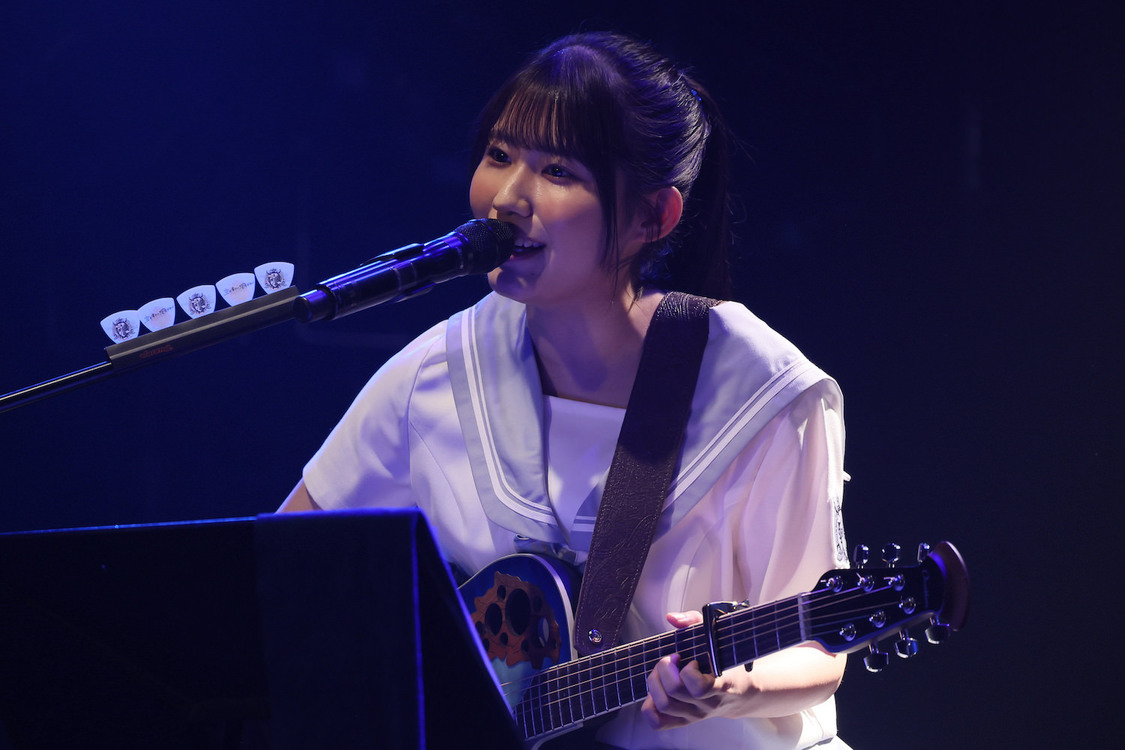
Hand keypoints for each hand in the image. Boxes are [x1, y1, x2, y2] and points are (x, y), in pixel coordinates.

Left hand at [640, 611, 752, 729]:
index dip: (688, 670)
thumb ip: (695, 621)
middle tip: (672, 659)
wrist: (741, 693)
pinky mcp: (684, 721)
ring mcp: (695, 715)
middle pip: (673, 692)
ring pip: (663, 705)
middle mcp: (708, 705)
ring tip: (664, 672)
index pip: (698, 687)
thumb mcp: (716, 636)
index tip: (692, 659)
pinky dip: (649, 706)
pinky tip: (657, 690)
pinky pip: (658, 722)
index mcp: (721, 686)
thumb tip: (671, 618)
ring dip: (655, 682)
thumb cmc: (726, 661)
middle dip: (664, 668)